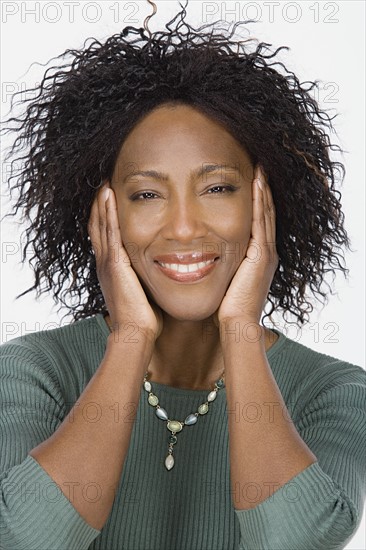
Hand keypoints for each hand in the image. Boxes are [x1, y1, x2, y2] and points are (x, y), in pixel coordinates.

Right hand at [87, 182, 162, 343]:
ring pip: (100, 224)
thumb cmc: (142, 317)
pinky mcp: (115, 263)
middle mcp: (105, 263)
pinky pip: (109, 231)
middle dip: (98, 205)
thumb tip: (160, 271)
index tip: (107, 200)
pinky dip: (107, 212)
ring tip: (103, 182)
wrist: (135, 332)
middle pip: (97, 226)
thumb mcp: (140, 291)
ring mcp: (107, 262)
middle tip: (101, 185)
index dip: (103, 217)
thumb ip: (143, 278)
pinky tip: (108, 195)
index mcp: (110, 269)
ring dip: (101, 202)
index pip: (103, 236)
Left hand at [216, 165, 278, 324]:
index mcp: (258, 257)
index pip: (259, 221)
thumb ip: (222, 265)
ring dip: (263, 190)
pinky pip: (261, 222)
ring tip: (260, 168)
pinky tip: (257, 184)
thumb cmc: (227, 307)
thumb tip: (203, 256)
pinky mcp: (261, 256)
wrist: (236, 324)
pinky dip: (260, 202)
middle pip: (266, 213)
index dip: (257, 201)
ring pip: (267, 213)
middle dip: (263, 190)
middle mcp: (266, 252)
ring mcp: (266, 253)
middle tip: (260, 166)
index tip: (251, 181)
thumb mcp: (226, 280)